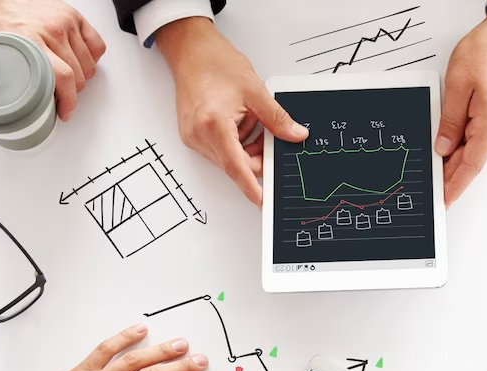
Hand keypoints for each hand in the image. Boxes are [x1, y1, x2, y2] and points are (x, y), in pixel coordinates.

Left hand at [0, 0, 105, 122]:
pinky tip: (79, 62)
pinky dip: (92, 58)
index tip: (64, 112)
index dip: (68, 102)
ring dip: (82, 78)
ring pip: (89, 64)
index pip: (63, 78)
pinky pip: (97, 46)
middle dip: (72, 94)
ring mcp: (65, 22)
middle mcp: (51, 31)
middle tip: (62, 97)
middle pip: (78, 75)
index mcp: (30, 42)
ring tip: (69, 81)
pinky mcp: (73, 16)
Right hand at [155, 17, 307, 205]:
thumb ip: (277, 118)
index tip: (264, 202)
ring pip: (229, 158)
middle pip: (235, 164)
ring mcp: (193, 138)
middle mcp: (199, 136)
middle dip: (257, 154)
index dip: (252, 187)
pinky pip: (220, 149)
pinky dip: (235, 140)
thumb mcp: (255, 90)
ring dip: (246, 146)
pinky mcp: (193, 136)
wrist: (191, 51)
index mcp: (213, 125)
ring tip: (247, 116)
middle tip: (268, 133)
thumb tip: (295, 135)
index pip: (237, 167)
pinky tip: (237, 119)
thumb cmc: (215, 63)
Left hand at [435, 7, 486, 205]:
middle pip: (470, 162)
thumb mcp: (459, 85)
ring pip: (470, 154)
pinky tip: (443, 156)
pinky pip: (472, 142)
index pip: (471, 164)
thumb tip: (443, 148)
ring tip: (432, 177)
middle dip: (450, 180)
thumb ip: (450, 120)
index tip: (444, 201)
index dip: (456, 185)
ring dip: (452, 166)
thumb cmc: (485, 52)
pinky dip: (457, 152)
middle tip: (430, 195)